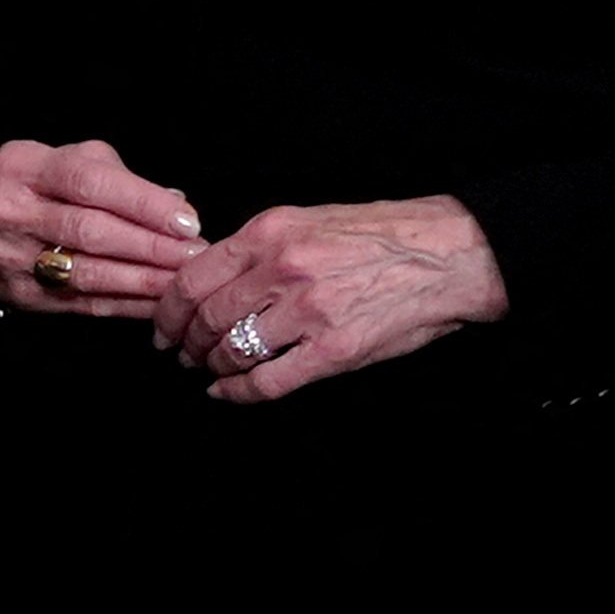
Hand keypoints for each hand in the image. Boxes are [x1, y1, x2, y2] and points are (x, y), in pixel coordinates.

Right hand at [0, 138, 204, 316]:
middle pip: (89, 230)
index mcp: (24, 167)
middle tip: (196, 254)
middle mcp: (9, 211)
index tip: (188, 220)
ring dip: (143, 280)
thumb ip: (118, 177)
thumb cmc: (32, 187)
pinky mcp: (19, 293)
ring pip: (87, 272)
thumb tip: (176, 205)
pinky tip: (158, 302)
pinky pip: (82, 303)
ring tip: (184, 280)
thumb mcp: (63, 161)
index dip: (143, 202)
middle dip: (150, 246)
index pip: (89, 182)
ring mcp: (9, 256)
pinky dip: (125, 304)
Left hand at [155, 196, 508, 402]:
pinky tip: (227, 392)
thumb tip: (206, 275)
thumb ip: (256, 247)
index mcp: (270, 233)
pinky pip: (267, 381)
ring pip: (230, 350)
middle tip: (180, 353)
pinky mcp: (334, 349)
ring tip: (208, 369)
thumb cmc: (380, 235)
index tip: (162, 325)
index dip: (166, 310)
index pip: (192, 277)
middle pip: (205, 318)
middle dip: (183, 342)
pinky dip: (237, 391)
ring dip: (210, 366)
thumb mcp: (307, 220)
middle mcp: (283, 269)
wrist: (452, 253)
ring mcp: (309, 311)